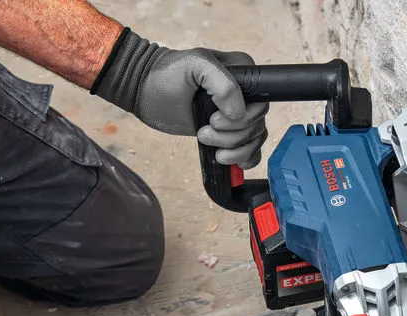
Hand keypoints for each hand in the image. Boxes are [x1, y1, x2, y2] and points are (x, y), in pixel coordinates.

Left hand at [92, 29, 267, 168]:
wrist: (145, 91)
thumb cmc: (167, 75)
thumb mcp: (195, 65)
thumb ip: (223, 83)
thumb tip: (238, 113)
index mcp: (244, 74)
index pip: (261, 103)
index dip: (243, 117)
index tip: (215, 119)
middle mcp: (245, 95)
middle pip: (257, 125)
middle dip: (231, 135)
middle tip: (204, 131)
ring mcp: (238, 116)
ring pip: (254, 140)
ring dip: (232, 148)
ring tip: (205, 139)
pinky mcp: (229, 133)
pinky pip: (251, 151)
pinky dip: (243, 159)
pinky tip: (226, 158)